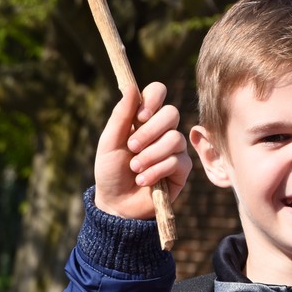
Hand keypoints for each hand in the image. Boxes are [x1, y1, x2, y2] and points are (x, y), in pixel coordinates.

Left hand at [93, 82, 188, 219]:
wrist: (116, 203)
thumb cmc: (110, 171)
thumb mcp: (109, 143)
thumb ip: (121, 116)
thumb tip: (131, 88)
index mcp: (143, 118)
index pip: (158, 92)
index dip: (153, 99)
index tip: (140, 115)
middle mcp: (162, 130)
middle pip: (171, 113)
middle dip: (149, 131)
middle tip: (131, 147)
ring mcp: (174, 149)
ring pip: (174, 139)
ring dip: (150, 155)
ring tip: (134, 168)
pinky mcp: (182, 169)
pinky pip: (177, 161)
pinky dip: (156, 171)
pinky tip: (142, 180)